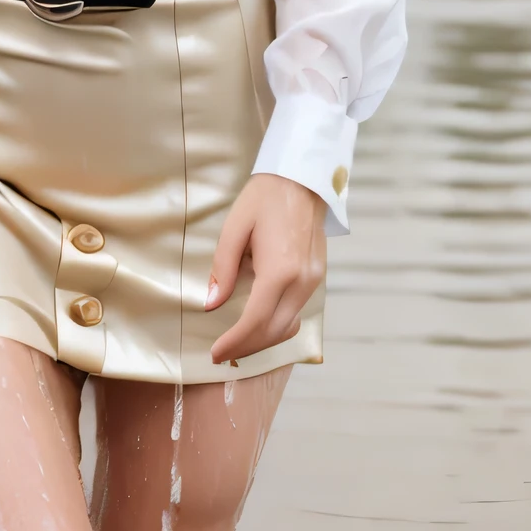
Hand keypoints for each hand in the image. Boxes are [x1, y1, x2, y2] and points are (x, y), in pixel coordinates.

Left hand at [205, 173, 325, 365]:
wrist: (302, 178)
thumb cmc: (264, 198)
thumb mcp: (234, 229)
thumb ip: (224, 268)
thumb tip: (212, 303)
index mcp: (280, 270)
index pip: (255, 321)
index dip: (234, 341)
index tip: (216, 352)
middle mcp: (302, 281)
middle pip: (274, 331)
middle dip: (247, 346)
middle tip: (223, 352)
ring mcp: (314, 280)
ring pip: (289, 325)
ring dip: (263, 338)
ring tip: (238, 341)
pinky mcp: (318, 275)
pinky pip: (298, 311)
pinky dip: (278, 324)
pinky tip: (259, 322)